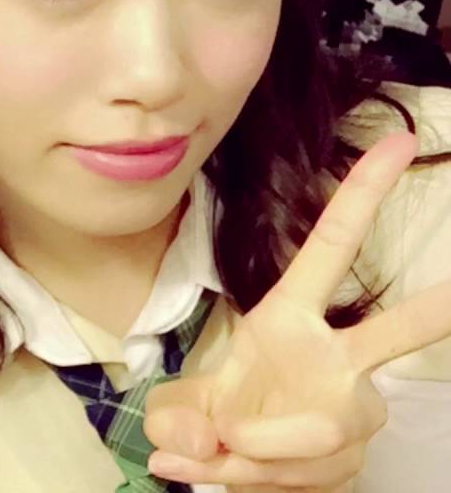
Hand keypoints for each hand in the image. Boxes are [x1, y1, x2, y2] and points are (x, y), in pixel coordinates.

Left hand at [144, 132, 450, 490]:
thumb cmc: (216, 417)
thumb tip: (201, 440)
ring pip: (322, 431)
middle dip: (433, 314)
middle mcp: (336, 358)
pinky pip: (304, 472)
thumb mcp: (179, 410)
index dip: (362, 197)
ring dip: (260, 451)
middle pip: (392, 335)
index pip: (330, 250)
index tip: (398, 144)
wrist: (240, 468)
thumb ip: (178, 419)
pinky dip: (255, 479)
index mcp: (288, 316)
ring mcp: (354, 408)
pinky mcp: (355, 455)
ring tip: (220, 451)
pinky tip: (232, 470)